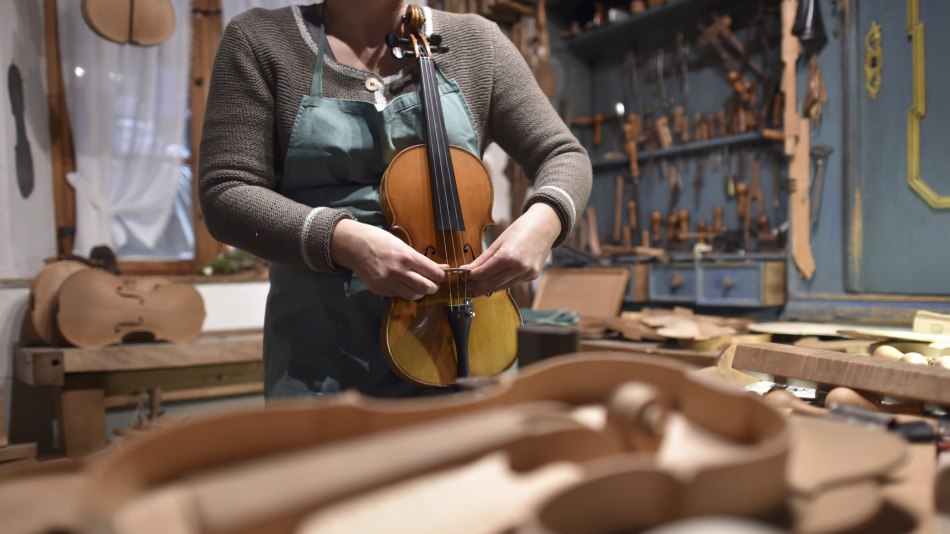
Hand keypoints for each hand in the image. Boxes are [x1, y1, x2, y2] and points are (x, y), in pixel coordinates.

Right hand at [330, 219, 444, 299]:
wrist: (353, 246)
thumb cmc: (379, 240)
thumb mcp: (402, 245)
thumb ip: (419, 259)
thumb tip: (439, 268)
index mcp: (407, 257)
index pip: (432, 272)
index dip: (441, 276)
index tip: (441, 276)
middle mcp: (399, 271)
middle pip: (426, 287)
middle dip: (433, 287)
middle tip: (433, 284)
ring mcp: (388, 283)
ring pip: (414, 296)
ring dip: (420, 292)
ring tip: (419, 286)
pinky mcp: (380, 290)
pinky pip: (398, 295)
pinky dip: (404, 292)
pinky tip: (402, 284)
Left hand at [464, 203, 560, 295]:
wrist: (544, 227)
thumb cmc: (520, 230)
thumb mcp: (499, 242)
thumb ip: (483, 258)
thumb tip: (467, 270)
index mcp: (508, 256)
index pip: (484, 273)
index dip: (471, 277)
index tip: (462, 277)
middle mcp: (519, 268)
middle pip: (492, 283)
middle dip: (477, 286)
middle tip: (466, 286)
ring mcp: (527, 274)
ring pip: (502, 286)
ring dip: (487, 288)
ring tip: (475, 288)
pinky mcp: (532, 277)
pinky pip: (512, 283)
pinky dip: (500, 285)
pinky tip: (491, 284)